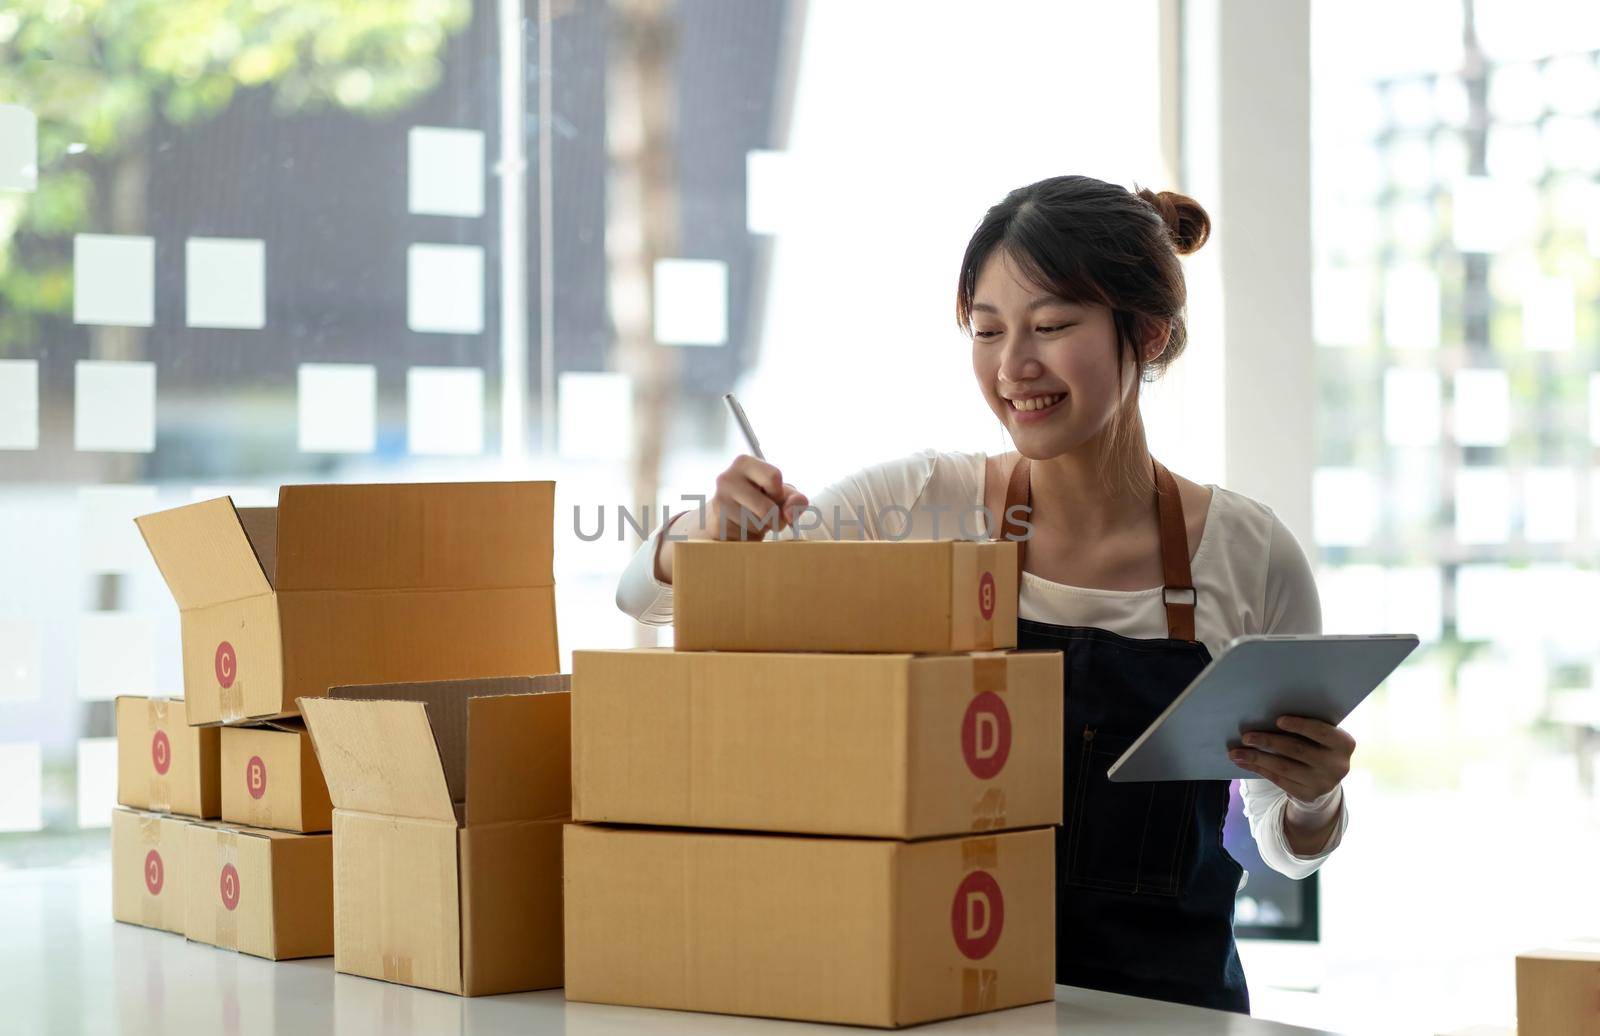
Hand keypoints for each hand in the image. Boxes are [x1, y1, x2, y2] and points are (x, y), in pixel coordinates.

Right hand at [653, 455, 808, 582]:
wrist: (728, 515)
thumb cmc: (761, 499)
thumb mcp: (783, 495)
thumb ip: (796, 500)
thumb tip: (789, 515)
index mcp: (744, 463)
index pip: (773, 477)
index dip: (779, 493)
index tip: (773, 496)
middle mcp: (726, 478)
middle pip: (767, 509)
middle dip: (775, 519)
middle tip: (769, 517)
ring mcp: (718, 502)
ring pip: (756, 526)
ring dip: (761, 529)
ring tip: (753, 521)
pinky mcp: (715, 525)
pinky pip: (744, 538)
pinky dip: (749, 539)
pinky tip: (743, 529)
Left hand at [1228, 716, 1353, 807]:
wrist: (1325, 777)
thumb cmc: (1317, 745)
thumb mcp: (1321, 735)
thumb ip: (1305, 726)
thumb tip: (1264, 714)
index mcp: (1344, 743)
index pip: (1321, 732)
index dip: (1300, 725)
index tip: (1278, 720)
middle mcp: (1337, 765)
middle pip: (1297, 750)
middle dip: (1268, 741)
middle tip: (1246, 736)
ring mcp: (1323, 783)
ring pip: (1284, 767)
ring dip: (1256, 758)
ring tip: (1236, 752)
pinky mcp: (1308, 794)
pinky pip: (1279, 780)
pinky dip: (1259, 769)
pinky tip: (1244, 762)